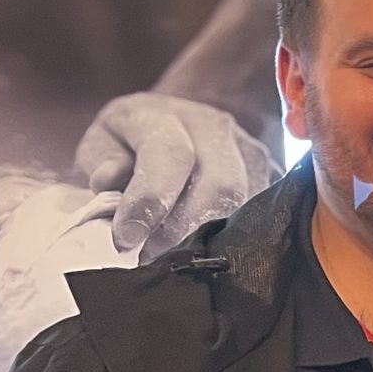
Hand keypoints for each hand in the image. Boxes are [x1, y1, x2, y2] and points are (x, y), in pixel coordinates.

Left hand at [76, 93, 275, 258]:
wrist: (178, 127)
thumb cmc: (129, 144)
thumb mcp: (101, 147)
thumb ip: (102, 164)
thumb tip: (111, 182)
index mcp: (161, 113)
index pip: (169, 155)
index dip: (149, 201)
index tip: (126, 238)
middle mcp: (212, 125)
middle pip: (221, 185)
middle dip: (185, 231)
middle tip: (154, 258)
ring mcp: (249, 150)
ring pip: (247, 204)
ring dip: (212, 239)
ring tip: (179, 257)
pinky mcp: (271, 176)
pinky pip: (260, 214)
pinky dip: (232, 239)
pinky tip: (206, 249)